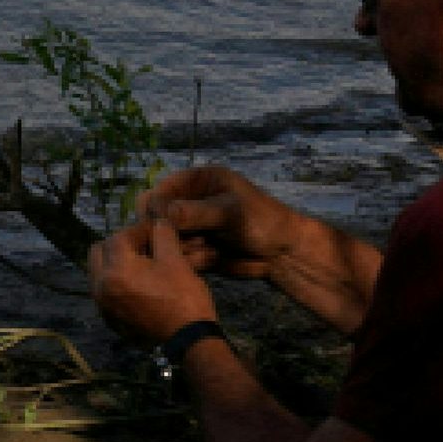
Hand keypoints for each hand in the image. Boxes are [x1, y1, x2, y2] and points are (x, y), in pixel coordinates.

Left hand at [88, 214, 218, 345]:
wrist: (190, 340)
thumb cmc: (183, 298)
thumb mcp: (175, 260)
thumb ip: (162, 234)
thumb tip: (156, 221)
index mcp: (114, 271)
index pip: (119, 237)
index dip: (139, 230)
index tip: (156, 229)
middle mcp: (100, 287)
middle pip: (100, 251)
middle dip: (120, 243)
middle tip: (143, 244)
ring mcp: (102, 304)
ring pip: (99, 270)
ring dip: (116, 261)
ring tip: (141, 261)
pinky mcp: (109, 317)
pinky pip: (104, 289)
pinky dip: (116, 280)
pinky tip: (138, 280)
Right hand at [141, 164, 294, 279]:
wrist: (285, 254)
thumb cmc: (263, 221)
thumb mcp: (230, 212)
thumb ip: (195, 212)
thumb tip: (159, 211)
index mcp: (197, 182)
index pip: (160, 191)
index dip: (156, 207)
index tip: (161, 223)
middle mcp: (190, 203)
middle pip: (157, 217)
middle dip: (170, 231)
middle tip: (195, 239)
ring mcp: (192, 227)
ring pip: (166, 240)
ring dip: (183, 247)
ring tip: (210, 248)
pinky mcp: (196, 249)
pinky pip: (180, 256)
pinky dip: (192, 259)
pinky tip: (213, 258)